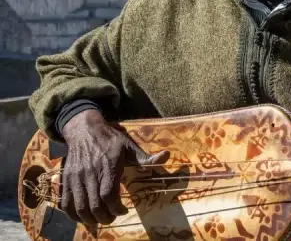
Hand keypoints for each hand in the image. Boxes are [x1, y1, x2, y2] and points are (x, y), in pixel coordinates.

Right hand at [61, 109, 168, 224]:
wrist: (84, 130)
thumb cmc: (110, 140)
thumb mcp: (130, 146)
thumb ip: (146, 157)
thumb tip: (166, 156)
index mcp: (108, 165)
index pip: (108, 194)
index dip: (116, 208)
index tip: (123, 210)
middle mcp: (90, 173)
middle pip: (94, 205)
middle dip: (105, 217)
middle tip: (112, 217)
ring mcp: (75, 177)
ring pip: (79, 206)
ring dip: (89, 219)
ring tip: (100, 219)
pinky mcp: (66, 179)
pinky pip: (65, 202)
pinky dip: (73, 214)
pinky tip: (83, 217)